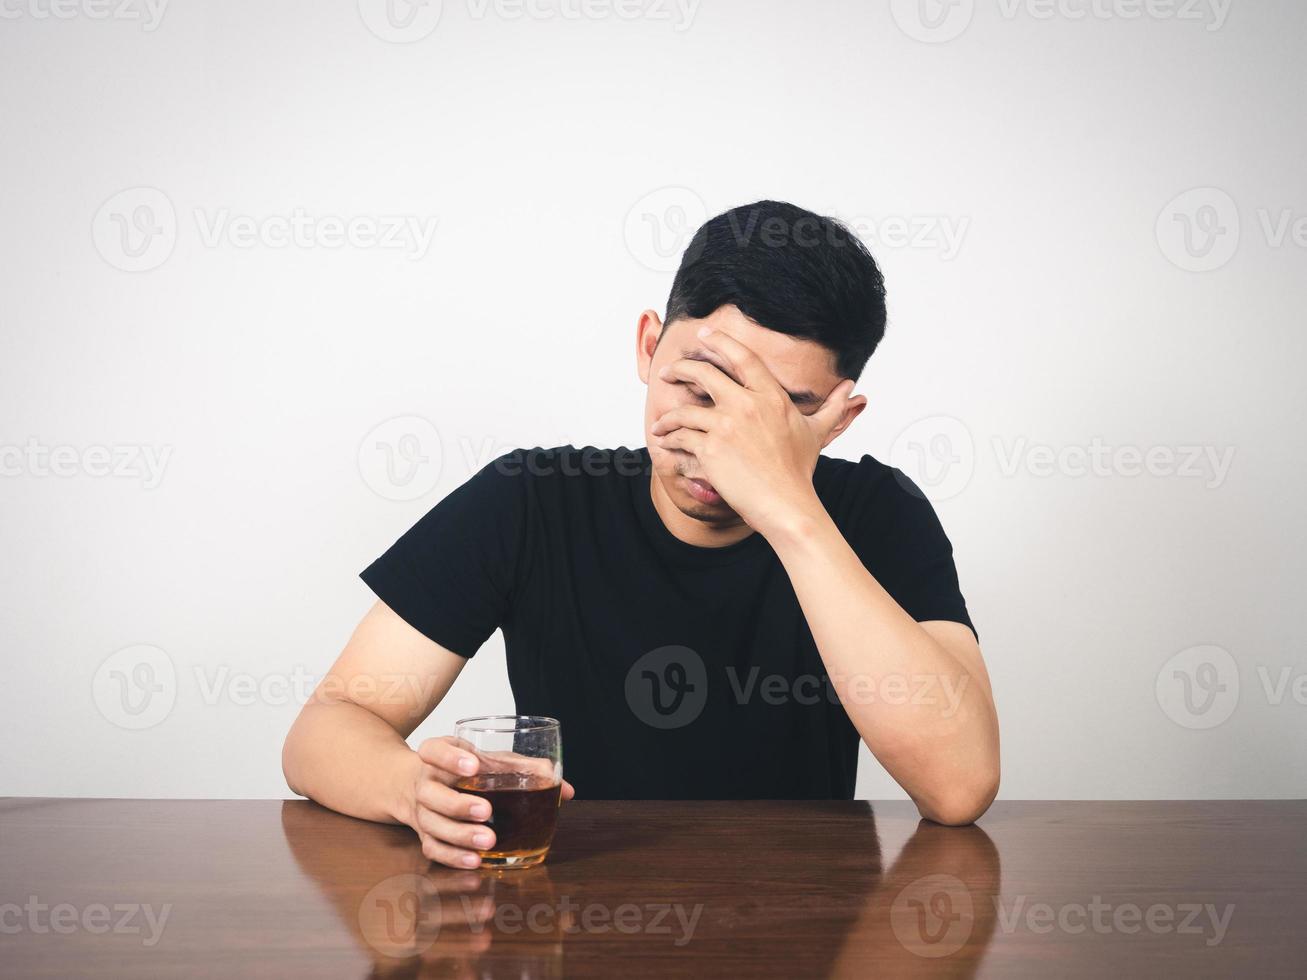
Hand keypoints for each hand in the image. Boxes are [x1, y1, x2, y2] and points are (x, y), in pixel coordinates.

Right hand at [405, 736, 574, 868]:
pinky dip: (453, 856)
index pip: (433, 750)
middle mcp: (426, 781)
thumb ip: (527, 770)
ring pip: (432, 824)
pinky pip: (433, 848)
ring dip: (460, 835)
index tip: (474, 765)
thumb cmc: (470, 770)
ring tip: (489, 840)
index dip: (450, 757)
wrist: (429, 785)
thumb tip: (567, 790)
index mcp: (439, 755)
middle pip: (431, 792)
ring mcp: (422, 810)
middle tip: (486, 811)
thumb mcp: (494, 761)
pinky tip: (475, 860)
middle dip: (459, 804)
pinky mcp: (426, 835)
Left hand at [650, 327, 860, 533]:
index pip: (742, 356)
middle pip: (704, 372)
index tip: (704, 335)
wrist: (786, 505)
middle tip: (668, 372)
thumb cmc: (800, 471)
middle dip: (681, 368)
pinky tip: (666, 441)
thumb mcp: (817, 433)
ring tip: (661, 423)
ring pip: (685, 408)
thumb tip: (853, 390)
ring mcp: (726, 426)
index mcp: (771, 396)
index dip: (719, 341)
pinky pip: (680, 435)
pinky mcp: (710, 448)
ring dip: (668, 415)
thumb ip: (833, 406)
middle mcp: (747, 404)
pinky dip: (669, 438)